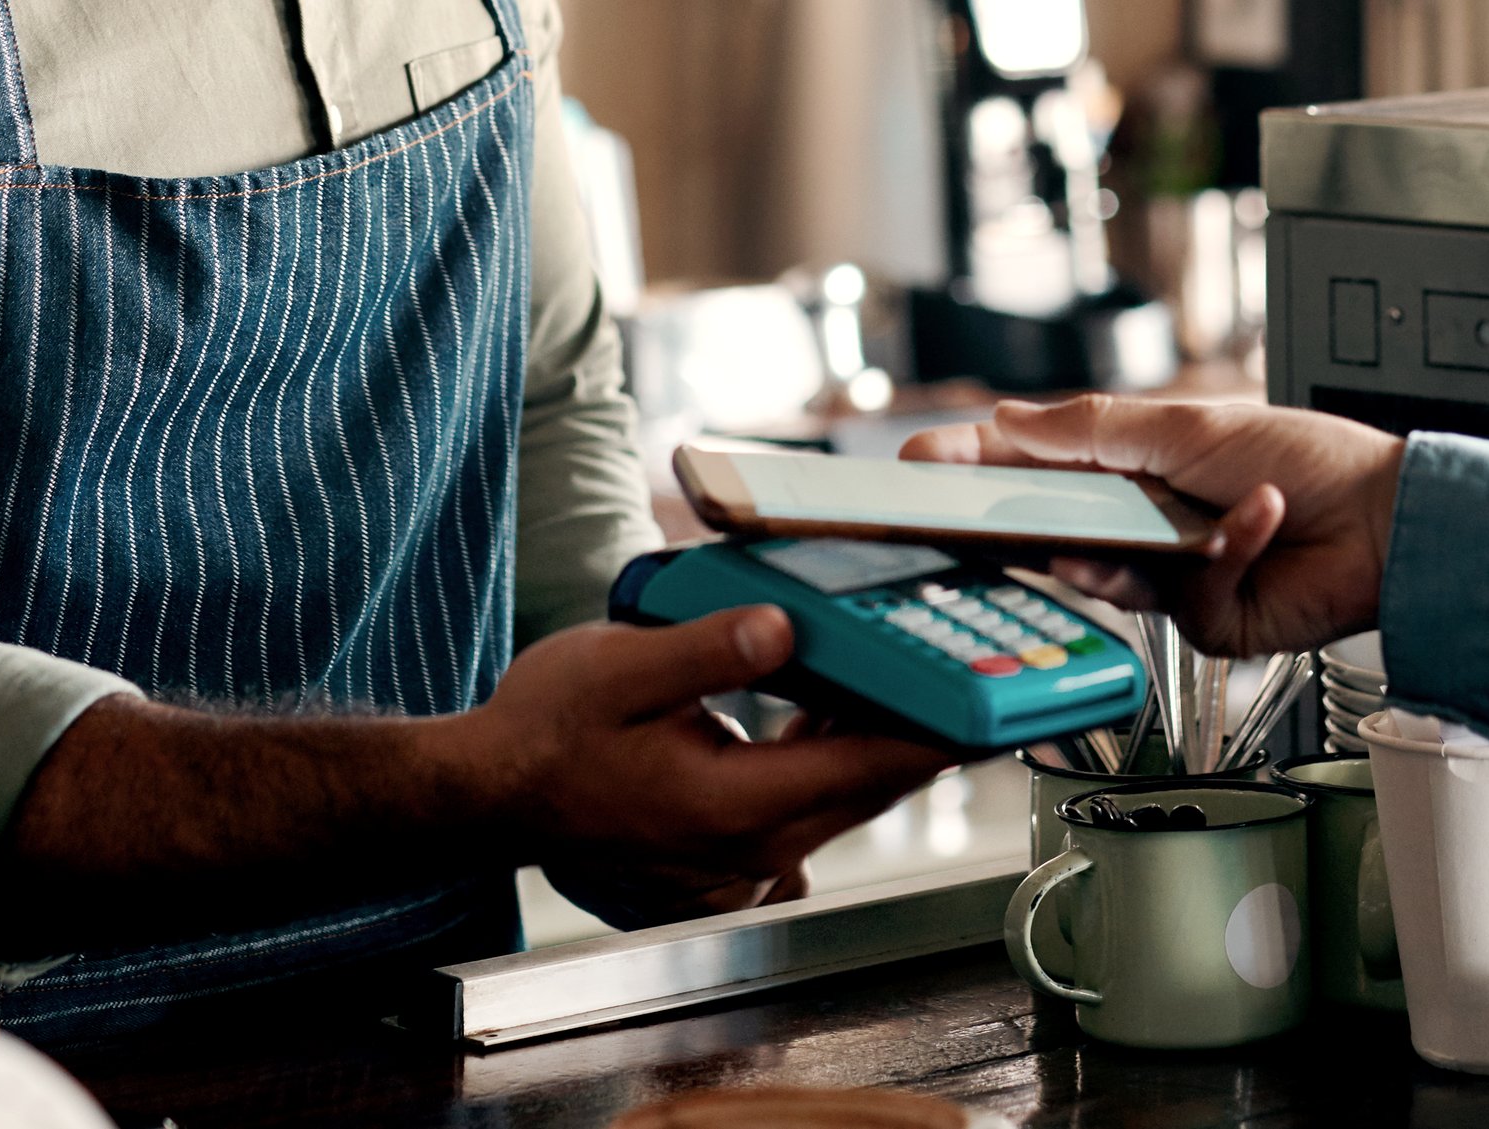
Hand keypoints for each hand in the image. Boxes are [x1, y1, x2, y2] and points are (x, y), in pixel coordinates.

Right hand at [464, 613, 949, 924]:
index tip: (1002, 702)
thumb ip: (709, 649)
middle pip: (872, 783)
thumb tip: (785, 626)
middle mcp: (752, 848)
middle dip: (928, 726)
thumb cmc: (542, 732)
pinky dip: (830, 755)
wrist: (486, 794)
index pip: (872, 767)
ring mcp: (741, 862)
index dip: (945, 732)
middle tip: (978, 664)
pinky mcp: (728, 855)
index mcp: (737, 805)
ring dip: (876, 737)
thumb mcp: (620, 667)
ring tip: (910, 668)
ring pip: (841, 793)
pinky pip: (805, 803)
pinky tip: (832, 702)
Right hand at [904, 397, 1404, 658]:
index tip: (917, 468)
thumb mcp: (1188, 426)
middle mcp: (1143, 524)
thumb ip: (1092, 431)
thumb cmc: (1309, 457)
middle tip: (962, 523)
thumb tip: (1007, 420)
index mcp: (1133, 466)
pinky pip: (1184, 599)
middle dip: (1014, 525)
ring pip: (1103, 578)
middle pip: (1053, 531)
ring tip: (1118, 534)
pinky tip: (1259, 518)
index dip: (976, 468)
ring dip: (1111, 554)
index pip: (1035, 468)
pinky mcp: (1204, 624)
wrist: (1390, 523)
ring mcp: (1169, 578)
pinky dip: (1224, 552)